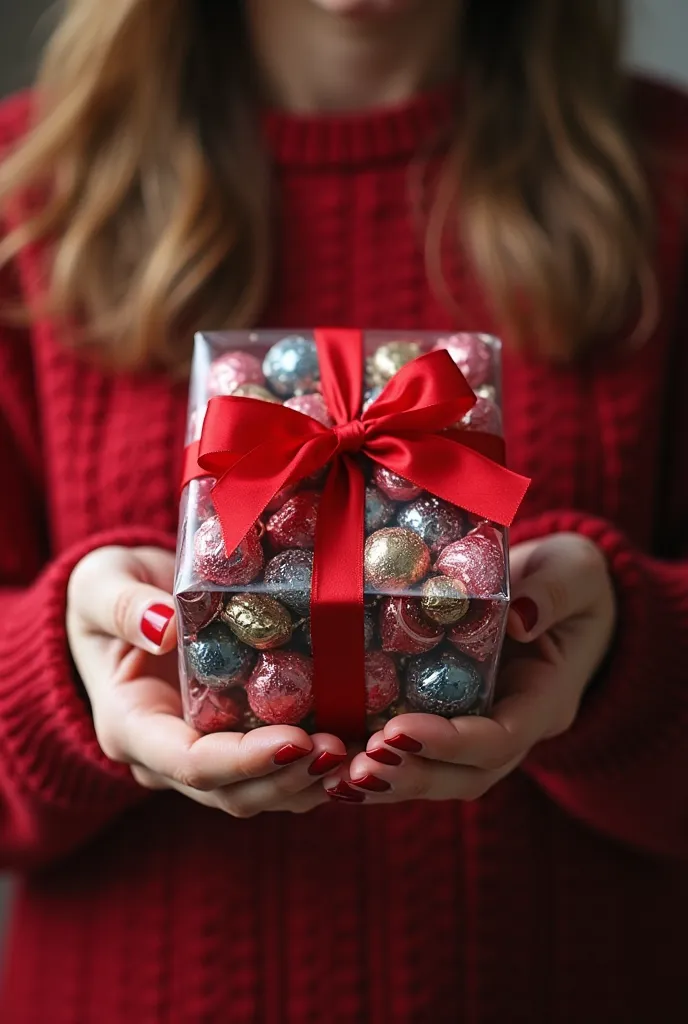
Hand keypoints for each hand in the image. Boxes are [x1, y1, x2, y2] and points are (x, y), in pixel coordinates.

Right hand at [67, 546, 344, 816]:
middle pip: (233, 792)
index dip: (246, 760)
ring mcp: (201, 757)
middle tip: (343, 747)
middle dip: (290, 776)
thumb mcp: (101, 584)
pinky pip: (276, 769)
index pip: (192, 763)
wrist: (121, 599)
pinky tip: (357, 743)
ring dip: (311, 781)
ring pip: (261, 793)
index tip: (297, 738)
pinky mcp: (232, 742)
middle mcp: (165, 758)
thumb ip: (125, 606)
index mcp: (131, 727)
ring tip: (360, 752)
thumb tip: (165, 627)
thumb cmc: (108, 588)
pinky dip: (317, 765)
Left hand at [326, 532, 615, 803]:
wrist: (559, 590)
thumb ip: (553, 592)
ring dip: (387, 782)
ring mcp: (481, 732)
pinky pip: (414, 755)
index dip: (451, 742)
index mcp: (546, 699)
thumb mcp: (573, 572)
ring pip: (436, 776)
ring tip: (336, 776)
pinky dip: (374, 762)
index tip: (399, 729)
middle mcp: (514, 728)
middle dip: (410, 775)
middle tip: (358, 766)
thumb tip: (521, 618)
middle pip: (464, 775)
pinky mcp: (448, 720)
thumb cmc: (568, 575)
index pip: (501, 738)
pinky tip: (331, 763)